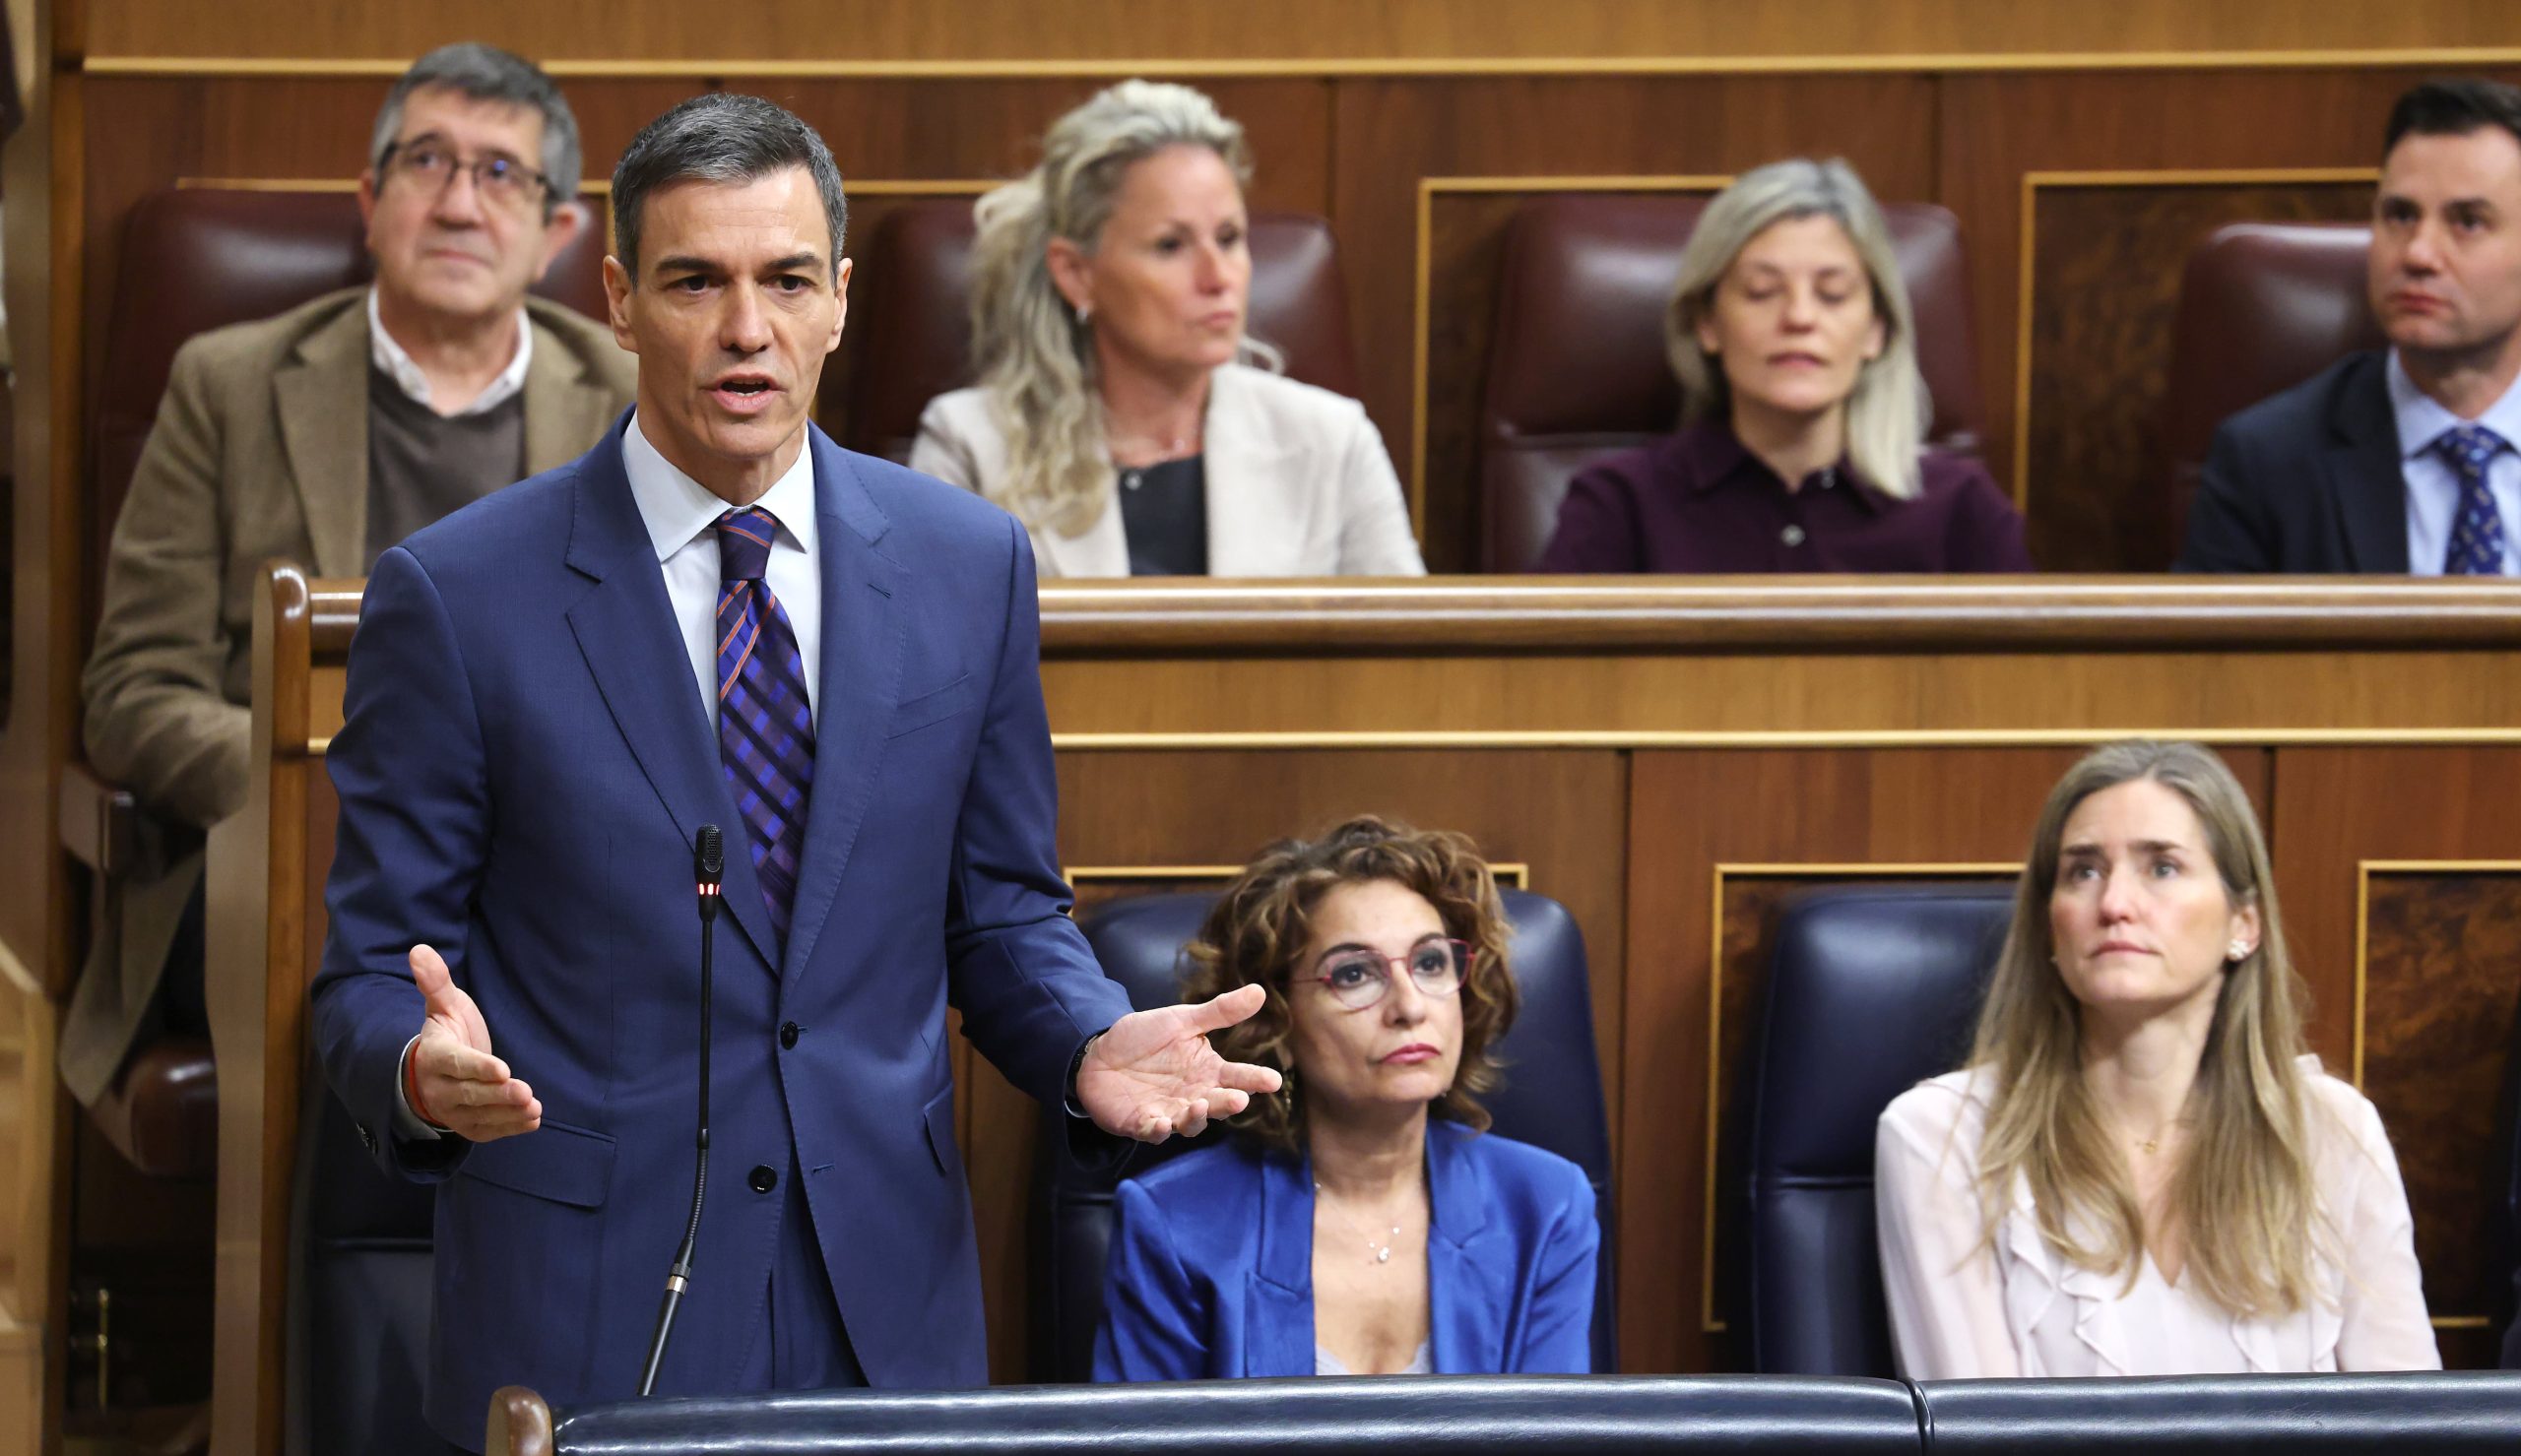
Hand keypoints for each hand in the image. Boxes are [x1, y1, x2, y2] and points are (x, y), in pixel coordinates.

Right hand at [407, 944, 540, 1141]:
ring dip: (507, 1113)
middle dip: (498, 1094)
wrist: (432, 1072)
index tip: (502, 1068)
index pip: (456, 1063)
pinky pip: (487, 1130)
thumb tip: (419, 949)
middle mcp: (439, 1088)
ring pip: (479, 1115)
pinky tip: (532, 1120)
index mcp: (433, 1056)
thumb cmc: (446, 1033)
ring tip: (534, 1108)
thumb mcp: (443, 1006)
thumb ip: (436, 982)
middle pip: (470, 1093)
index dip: (478, 1067)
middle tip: (525, 1091)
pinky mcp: (467, 1125)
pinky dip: (509, 1128)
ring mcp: (452, 1111)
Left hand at [1075, 983, 1283, 1142]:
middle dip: (1228, 1103)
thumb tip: (1260, 991)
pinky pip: (1154, 1132)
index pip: (1237, 1077)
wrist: (1098, 1053)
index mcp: (1207, 1071)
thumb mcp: (1182, 1020)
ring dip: (1196, 1117)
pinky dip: (1159, 1131)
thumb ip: (1220, 1012)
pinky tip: (1162, 1123)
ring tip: (1199, 1104)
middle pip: (1217, 1104)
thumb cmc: (1144, 1038)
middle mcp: (1193, 1096)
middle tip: (1239, 1098)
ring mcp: (1169, 1112)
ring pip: (1190, 1123)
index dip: (1255, 1079)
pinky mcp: (1142, 1124)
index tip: (1274, 1080)